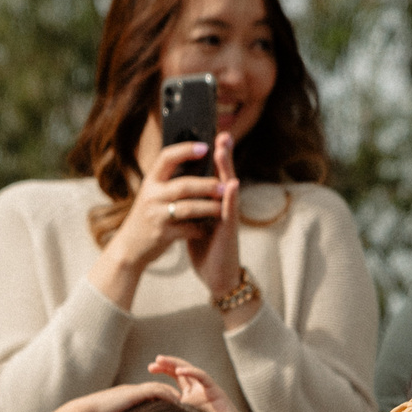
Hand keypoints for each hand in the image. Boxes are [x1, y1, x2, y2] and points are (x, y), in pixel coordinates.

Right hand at [102, 135, 227, 279]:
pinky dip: (201, 229)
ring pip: (188, 208)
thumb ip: (168, 181)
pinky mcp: (162, 234)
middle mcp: (151, 196)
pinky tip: (209, 228)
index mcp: (150, 181)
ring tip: (223, 207)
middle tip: (224, 185)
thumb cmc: (148, 216)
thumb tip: (197, 161)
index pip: (167, 157)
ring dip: (209, 207)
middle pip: (184, 185)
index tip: (205, 146)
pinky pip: (188, 229)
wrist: (130, 247)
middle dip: (207, 185)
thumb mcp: (152, 194)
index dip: (186, 150)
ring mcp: (156, 215)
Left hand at [147, 356, 249, 411]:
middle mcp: (197, 388)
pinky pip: (202, 376)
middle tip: (152, 363)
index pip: (175, 377)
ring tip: (161, 360)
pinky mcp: (215, 389)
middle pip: (180, 370)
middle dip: (165, 364)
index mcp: (190, 395)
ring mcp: (205, 387)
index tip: (149, 369)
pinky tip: (180, 370)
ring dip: (174, 364)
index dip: (162, 371)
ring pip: (189, 369)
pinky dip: (191, 372)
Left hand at [186, 132, 245, 309]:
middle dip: (223, 155)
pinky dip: (230, 197)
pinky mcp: (229, 232)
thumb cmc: (208, 250)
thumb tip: (181, 189)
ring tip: (223, 150)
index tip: (212, 135)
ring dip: (226, 169)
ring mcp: (229, 218)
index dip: (214, 156)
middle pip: (224, 175)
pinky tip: (230, 184)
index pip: (214, 175)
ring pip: (228, 189)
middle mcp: (224, 207)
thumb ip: (193, 205)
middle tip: (222, 133)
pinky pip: (230, 212)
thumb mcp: (197, 222)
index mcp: (214, 204)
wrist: (217, 278)